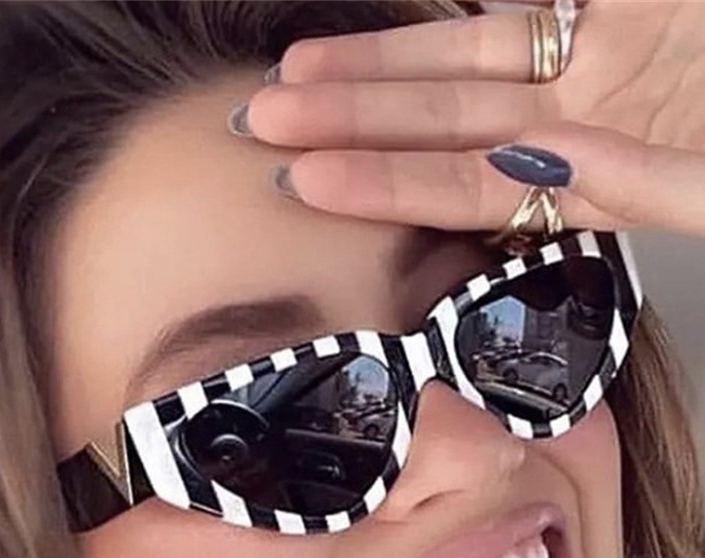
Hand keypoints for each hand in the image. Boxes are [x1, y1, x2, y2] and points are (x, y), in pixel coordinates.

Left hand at [236, 0, 704, 237]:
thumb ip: (650, 184)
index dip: (393, 181)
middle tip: (262, 125)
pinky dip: (452, 10)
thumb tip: (555, 167)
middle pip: (453, 122)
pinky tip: (404, 14)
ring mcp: (604, 55)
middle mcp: (591, 117)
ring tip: (295, 76)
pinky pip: (517, 8)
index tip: (311, 181)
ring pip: (472, 60)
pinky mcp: (618, 6)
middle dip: (359, 121)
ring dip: (384, 66)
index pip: (480, 185)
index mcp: (610, 173)